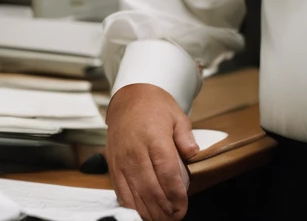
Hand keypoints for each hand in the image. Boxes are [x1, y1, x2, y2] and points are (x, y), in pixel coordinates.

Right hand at [106, 83, 199, 220]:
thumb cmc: (153, 106)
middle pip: (150, 188)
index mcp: (154, 138)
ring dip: (149, 211)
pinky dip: (131, 207)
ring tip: (162, 219)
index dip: (175, 194)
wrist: (128, 98)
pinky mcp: (113, 166)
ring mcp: (122, 161)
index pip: (166, 173)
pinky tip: (142, 213)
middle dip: (164, 209)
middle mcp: (135, 152)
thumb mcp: (177, 115)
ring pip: (134, 194)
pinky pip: (120, 192)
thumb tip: (193, 152)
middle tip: (175, 217)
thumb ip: (185, 136)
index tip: (183, 206)